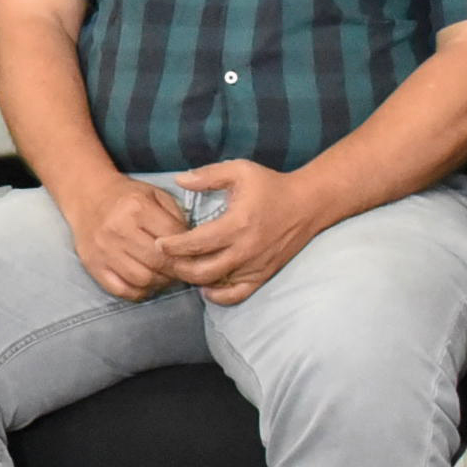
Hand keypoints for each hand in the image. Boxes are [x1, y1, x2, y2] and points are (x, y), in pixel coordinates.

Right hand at [58, 173, 190, 301]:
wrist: (87, 197)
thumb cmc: (128, 197)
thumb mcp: (156, 195)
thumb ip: (176, 218)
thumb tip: (192, 248)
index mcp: (136, 207)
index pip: (173, 238)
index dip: (189, 250)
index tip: (193, 254)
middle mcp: (117, 229)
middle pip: (158, 262)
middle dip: (176, 270)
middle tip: (182, 269)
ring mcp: (103, 250)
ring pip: (142, 280)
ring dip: (160, 282)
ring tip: (165, 274)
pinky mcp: (93, 266)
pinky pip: (122, 290)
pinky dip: (139, 291)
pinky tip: (146, 282)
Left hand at [161, 159, 329, 303]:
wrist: (307, 205)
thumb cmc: (271, 185)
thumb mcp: (240, 170)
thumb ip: (208, 175)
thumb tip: (178, 179)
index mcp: (236, 224)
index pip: (196, 243)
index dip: (173, 246)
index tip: (159, 244)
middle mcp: (245, 250)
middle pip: (201, 271)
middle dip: (178, 268)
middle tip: (166, 260)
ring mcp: (255, 266)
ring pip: (216, 284)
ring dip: (194, 280)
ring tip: (182, 268)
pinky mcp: (263, 275)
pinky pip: (237, 295)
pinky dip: (218, 296)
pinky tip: (205, 287)